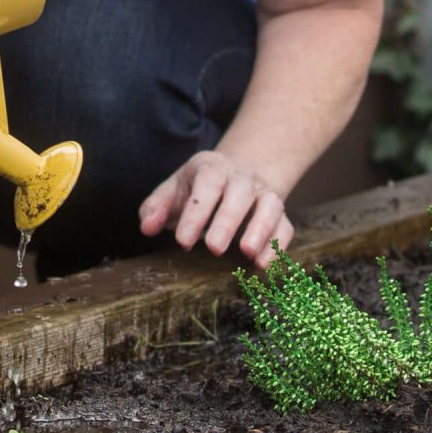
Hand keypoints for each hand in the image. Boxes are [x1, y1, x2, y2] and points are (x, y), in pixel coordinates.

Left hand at [138, 150, 294, 269]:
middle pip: (239, 193)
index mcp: (212, 168)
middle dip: (227, 221)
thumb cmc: (196, 190)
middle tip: (213, 248)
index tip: (183, 241)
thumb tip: (147, 228)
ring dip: (260, 229)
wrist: (235, 176)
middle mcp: (241, 178)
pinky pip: (285, 226)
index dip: (196, 212)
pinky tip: (264, 265)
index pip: (206, 184)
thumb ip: (156, 208)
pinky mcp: (279, 215)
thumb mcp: (172, 191)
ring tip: (246, 253)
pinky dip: (278, 245)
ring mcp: (264, 194)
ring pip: (269, 205)